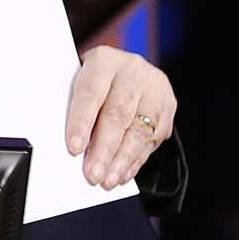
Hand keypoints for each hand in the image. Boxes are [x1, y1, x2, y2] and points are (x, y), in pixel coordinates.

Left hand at [65, 45, 175, 189]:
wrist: (125, 66)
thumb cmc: (93, 76)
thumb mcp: (77, 77)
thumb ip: (71, 103)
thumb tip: (70, 143)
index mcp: (104, 59)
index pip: (91, 92)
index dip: (81, 122)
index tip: (74, 148)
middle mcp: (132, 71)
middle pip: (118, 114)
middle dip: (104, 149)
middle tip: (93, 173)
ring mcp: (154, 89)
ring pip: (139, 130)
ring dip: (122, 160)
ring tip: (108, 180)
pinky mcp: (168, 107)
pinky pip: (152, 139)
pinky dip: (135, 160)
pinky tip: (123, 173)